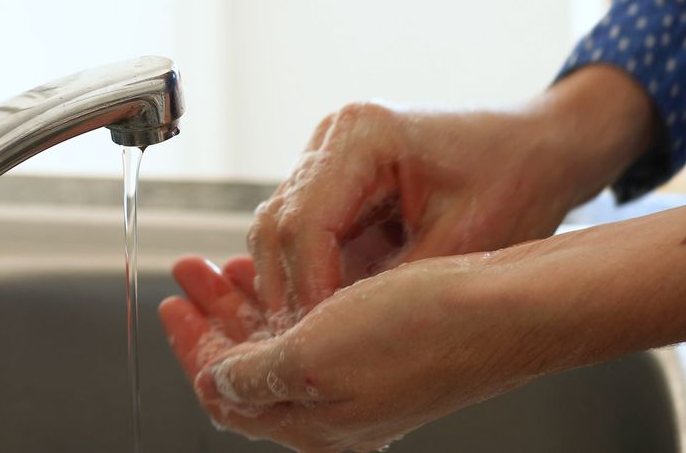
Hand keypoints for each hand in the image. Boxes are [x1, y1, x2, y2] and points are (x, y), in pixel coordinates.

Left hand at [161, 204, 685, 451]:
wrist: (512, 306)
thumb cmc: (427, 329)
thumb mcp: (318, 355)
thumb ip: (255, 372)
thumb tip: (214, 382)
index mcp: (315, 421)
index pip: (227, 393)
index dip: (192, 346)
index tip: (173, 303)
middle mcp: (339, 409)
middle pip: (252, 366)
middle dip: (215, 315)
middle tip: (191, 272)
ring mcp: (367, 380)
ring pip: (287, 342)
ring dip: (251, 302)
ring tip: (230, 263)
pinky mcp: (392, 349)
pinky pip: (323, 327)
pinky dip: (293, 296)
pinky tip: (290, 268)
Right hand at [250, 65, 659, 317]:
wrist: (544, 149)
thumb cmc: (518, 180)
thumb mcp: (464, 243)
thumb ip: (397, 287)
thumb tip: (340, 341)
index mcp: (363, 133)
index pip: (304, 223)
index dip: (307, 291)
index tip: (321, 347)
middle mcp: (335, 136)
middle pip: (279, 227)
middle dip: (288, 295)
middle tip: (308, 358)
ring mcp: (332, 158)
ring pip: (282, 235)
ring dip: (293, 290)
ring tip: (315, 348)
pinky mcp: (340, 183)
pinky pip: (307, 237)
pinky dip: (311, 279)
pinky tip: (326, 324)